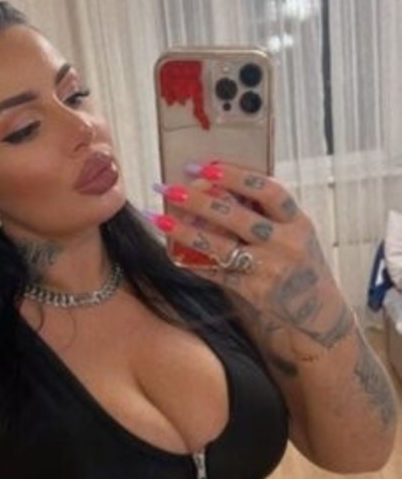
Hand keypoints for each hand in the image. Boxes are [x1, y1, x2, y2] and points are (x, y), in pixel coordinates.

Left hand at [157, 161, 354, 356]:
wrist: (319, 313)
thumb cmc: (299, 262)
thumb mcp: (294, 232)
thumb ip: (264, 212)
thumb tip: (214, 183)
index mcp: (298, 221)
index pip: (269, 192)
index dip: (236, 176)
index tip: (206, 166)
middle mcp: (287, 244)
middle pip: (238, 218)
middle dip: (200, 201)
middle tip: (171, 187)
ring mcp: (271, 270)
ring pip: (221, 246)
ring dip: (186, 231)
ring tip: (159, 217)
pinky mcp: (257, 293)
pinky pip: (218, 273)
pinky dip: (194, 261)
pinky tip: (172, 251)